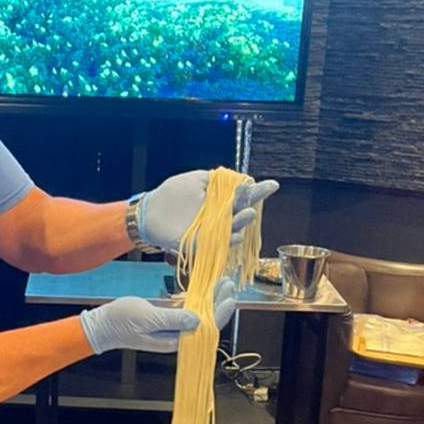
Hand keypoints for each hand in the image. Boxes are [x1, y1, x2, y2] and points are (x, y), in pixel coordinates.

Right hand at [79, 279, 235, 353]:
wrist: (103, 325)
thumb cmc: (121, 322)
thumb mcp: (147, 317)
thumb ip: (173, 318)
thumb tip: (198, 318)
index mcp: (175, 339)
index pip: (205, 328)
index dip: (220, 313)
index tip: (229, 297)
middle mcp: (178, 335)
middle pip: (206, 319)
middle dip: (219, 302)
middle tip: (228, 283)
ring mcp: (173, 326)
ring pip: (199, 312)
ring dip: (210, 297)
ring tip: (221, 281)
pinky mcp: (167, 318)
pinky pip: (187, 307)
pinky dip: (196, 297)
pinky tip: (204, 286)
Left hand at [136, 171, 279, 250]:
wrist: (151, 211)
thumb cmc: (172, 194)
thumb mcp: (195, 179)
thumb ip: (215, 180)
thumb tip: (237, 179)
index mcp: (220, 201)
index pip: (243, 195)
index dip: (258, 191)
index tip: (272, 185)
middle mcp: (220, 217)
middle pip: (242, 211)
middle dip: (252, 202)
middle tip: (260, 194)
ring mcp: (212, 231)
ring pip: (232, 229)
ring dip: (242, 222)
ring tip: (250, 212)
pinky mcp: (201, 244)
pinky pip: (217, 244)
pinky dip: (228, 241)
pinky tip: (237, 235)